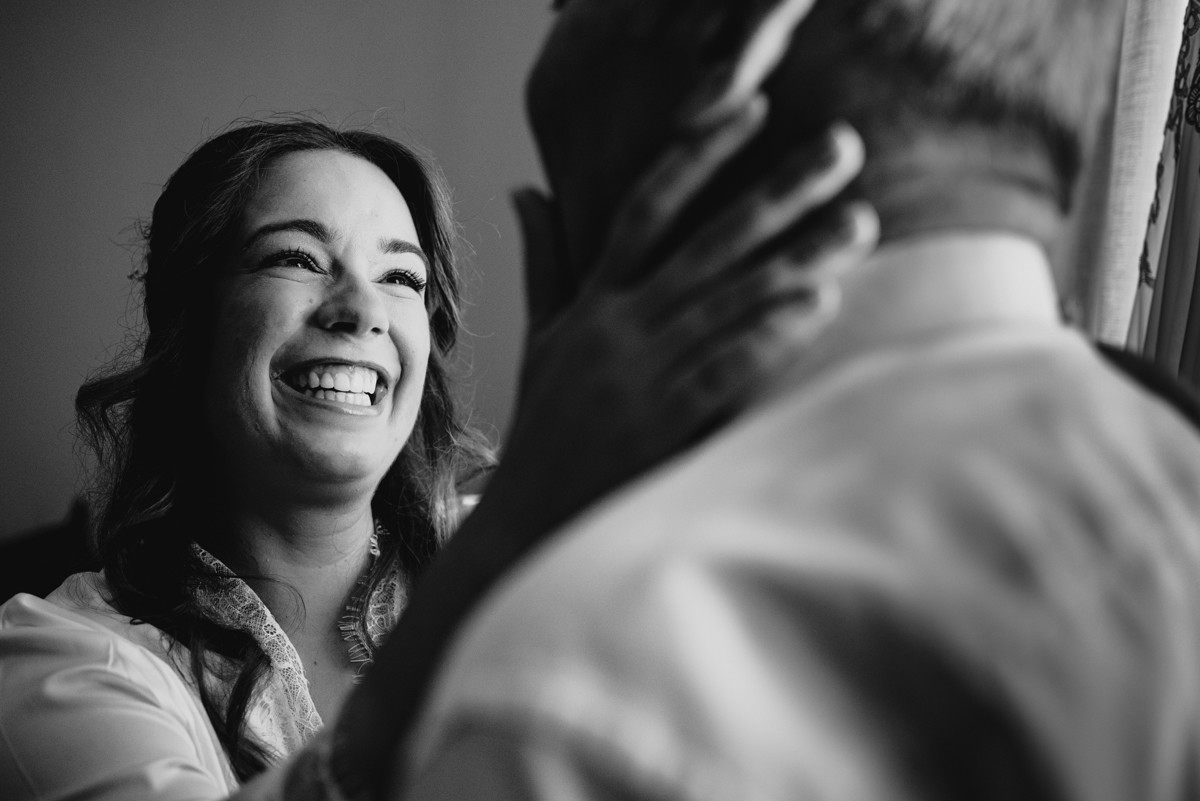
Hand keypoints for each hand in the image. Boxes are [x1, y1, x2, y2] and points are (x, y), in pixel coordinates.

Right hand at [496, 96, 876, 537]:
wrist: (528, 522)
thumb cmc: (544, 429)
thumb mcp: (540, 338)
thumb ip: (544, 262)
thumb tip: (526, 189)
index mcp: (595, 301)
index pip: (646, 208)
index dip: (697, 154)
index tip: (753, 108)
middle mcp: (619, 326)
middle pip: (707, 242)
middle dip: (779, 191)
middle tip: (844, 148)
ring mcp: (639, 374)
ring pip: (727, 301)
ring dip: (796, 258)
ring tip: (857, 222)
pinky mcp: (659, 424)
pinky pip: (721, 368)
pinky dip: (767, 335)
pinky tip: (817, 303)